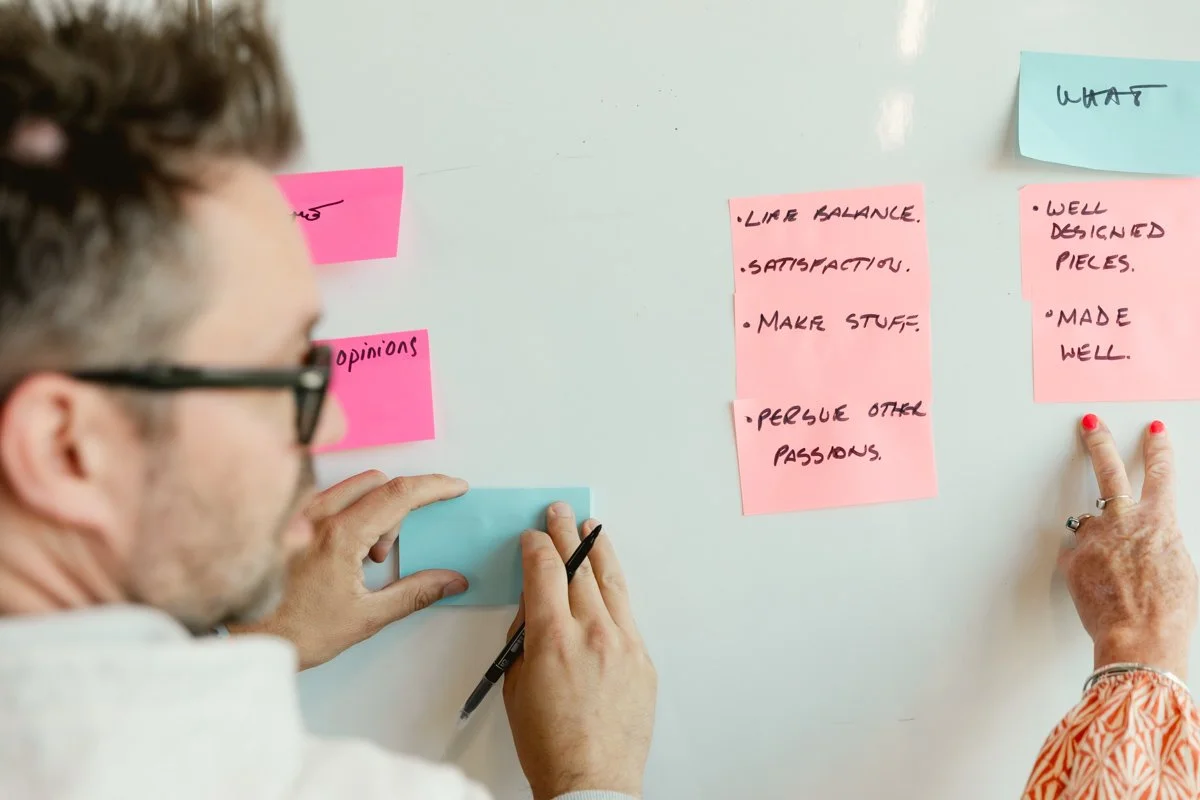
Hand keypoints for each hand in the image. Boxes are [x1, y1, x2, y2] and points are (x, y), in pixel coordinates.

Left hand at [229, 471, 468, 668]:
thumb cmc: (293, 631)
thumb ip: (414, 594)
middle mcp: (317, 516)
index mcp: (340, 536)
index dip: (434, 486)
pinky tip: (344, 551)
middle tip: (389, 555)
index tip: (455, 488)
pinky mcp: (288, 521)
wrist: (241, 641)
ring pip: (354, 488)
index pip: (399, 494)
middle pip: (379, 485)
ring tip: (365, 558)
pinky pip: (331, 499)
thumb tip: (451, 581)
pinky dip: (350, 515)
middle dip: (399, 510)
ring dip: (373, 512)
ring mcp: (299, 515)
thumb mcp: (364, 618)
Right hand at [502, 503, 655, 799]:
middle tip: (560, 513)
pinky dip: (614, 591)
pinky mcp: (643, 660)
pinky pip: (626, 613)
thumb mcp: (516, 686)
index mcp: (553, 638)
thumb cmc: (548, 743)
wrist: (592, 780)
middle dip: (566, 535)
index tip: (531, 536)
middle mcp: (592, 633)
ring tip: (591, 529)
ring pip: (610, 583)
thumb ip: (526, 640)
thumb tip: (536, 610)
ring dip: (597, 552)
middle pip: (578, 568)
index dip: (536, 546)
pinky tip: (608, 579)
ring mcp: (624, 644)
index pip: (543, 571)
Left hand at [1060, 415, 1197, 678]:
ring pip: (1090, 521)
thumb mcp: (1180, 568)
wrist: (1140, 637)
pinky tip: (1100, 586)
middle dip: (1100, 442)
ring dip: (1099, 534)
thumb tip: (1147, 540)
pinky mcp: (1072, 558)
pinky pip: (1079, 555)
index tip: (1153, 430)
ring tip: (1110, 559)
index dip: (1158, 449)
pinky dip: (1088, 566)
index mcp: (1158, 521)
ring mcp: (1094, 537)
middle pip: (1108, 471)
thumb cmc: (1169, 611)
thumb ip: (1159, 543)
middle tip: (1090, 423)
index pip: (1161, 473)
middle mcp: (1123, 522)